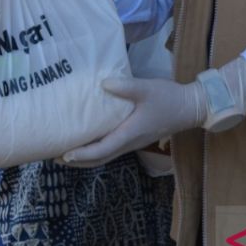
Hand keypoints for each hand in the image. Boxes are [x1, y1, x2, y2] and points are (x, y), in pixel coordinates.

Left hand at [62, 77, 204, 166]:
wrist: (190, 108)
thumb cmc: (168, 99)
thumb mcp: (147, 89)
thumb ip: (125, 86)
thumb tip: (103, 84)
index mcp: (129, 134)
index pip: (102, 150)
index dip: (82, 154)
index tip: (64, 155)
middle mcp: (129, 143)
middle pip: (99, 159)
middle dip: (77, 161)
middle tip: (54, 157)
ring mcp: (132, 142)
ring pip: (104, 156)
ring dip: (85, 158)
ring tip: (65, 153)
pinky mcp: (134, 138)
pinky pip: (111, 149)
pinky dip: (95, 151)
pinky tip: (87, 141)